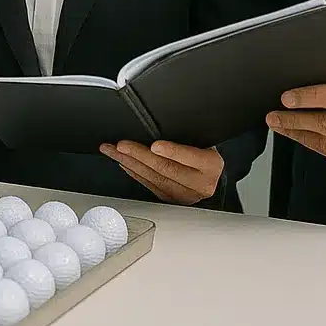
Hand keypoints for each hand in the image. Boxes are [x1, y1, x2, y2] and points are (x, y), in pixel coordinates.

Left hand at [101, 141, 223, 203]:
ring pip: (154, 179)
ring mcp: (186, 195)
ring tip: (114, 151)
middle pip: (167, 169)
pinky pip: (149, 185)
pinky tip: (124, 163)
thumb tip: (158, 125)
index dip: (172, 151)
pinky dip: (134, 172)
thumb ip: (186, 136)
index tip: (155, 145)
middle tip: (122, 146)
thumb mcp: (202, 139)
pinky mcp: (172, 200)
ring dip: (130, 163)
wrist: (209, 172)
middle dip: (140, 155)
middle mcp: (200, 184)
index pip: (191, 157)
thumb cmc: (203, 151)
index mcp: (211, 165)